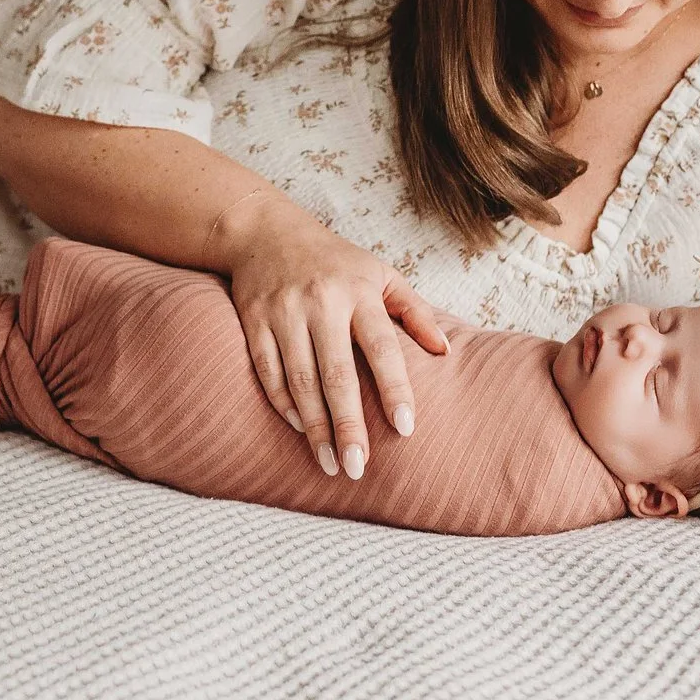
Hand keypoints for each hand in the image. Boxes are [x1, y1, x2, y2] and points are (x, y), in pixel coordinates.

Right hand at [216, 195, 447, 480]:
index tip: (405, 428)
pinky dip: (283, 403)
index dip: (394, 389)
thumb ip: (415, 312)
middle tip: (359, 467)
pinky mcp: (254, 321)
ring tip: (330, 464)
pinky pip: (268, 371)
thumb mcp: (381, 274)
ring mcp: (284, 313)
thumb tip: (446, 352)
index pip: (382, 347)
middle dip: (348, 425)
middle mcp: (321, 303)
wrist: (265, 231)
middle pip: (336, 374)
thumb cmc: (335, 260)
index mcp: (359, 293)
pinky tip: (299, 429)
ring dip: (314, 426)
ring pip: (299, 380)